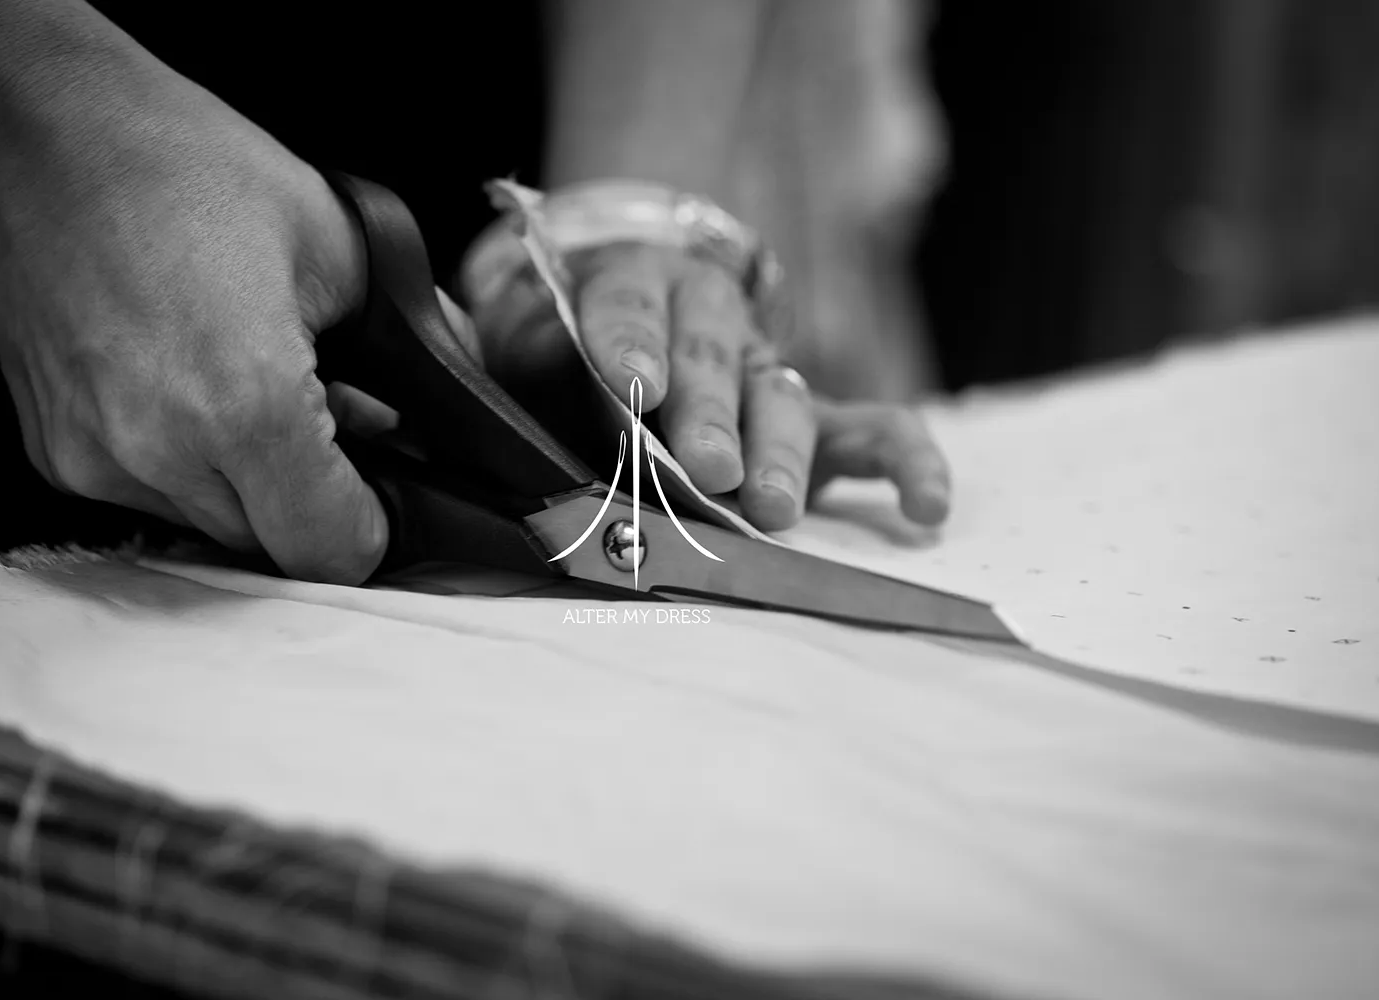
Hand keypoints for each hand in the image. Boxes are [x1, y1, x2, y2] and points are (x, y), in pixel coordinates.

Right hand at [0, 77, 389, 583]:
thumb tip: (460, 399)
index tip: (384, 491)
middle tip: (327, 416)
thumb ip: (416, 341)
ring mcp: (98, 460)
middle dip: (315, 498)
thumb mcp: (344, 244)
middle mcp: (162, 452)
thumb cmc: (188, 169)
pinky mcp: (56, 455)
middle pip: (274, 546)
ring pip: (213, 527)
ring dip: (250, 484)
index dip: (373, 526)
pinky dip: (189, 464)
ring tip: (253, 388)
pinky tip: (194, 387)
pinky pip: (152, 497)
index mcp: (246, 405)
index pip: (332, 549)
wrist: (39, 133)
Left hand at [487, 241, 950, 530]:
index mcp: (623, 289)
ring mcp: (767, 369)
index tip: (629, 386)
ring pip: (785, 395)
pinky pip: (875, 430)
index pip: (623, 308)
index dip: (628, 346)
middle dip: (709, 414)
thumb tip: (453, 385)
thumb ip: (512, 364)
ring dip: (782, 452)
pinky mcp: (815, 416)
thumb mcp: (521, 343)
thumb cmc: (563, 344)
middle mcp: (707, 322)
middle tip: (706, 469)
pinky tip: (925, 512)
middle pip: (712, 357)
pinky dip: (908, 464)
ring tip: (774, 510)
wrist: (627, 306)